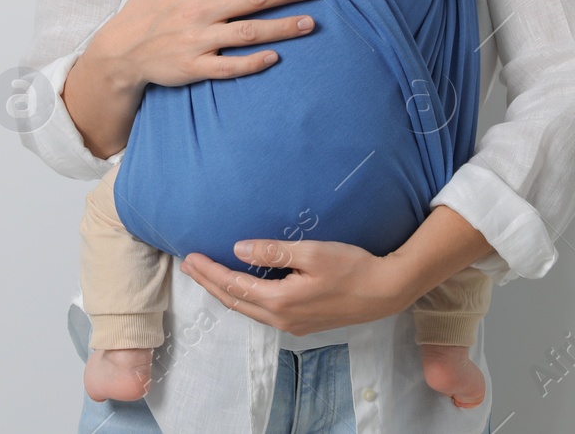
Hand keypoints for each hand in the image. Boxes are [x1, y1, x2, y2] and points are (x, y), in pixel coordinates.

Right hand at [85, 0, 327, 91]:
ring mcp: (199, 39)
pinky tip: (276, 57)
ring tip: (311, 22)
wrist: (119, 51)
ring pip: (250, 32)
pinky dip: (253, 62)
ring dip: (283, 27)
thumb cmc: (145, 8)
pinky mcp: (195, 66)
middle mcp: (201, 9)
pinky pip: (229, 65)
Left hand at [177, 238, 409, 336]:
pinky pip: (262, 313)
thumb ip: (273, 252)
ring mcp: (292, 325)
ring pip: (247, 310)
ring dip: (225, 292)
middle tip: (189, 266)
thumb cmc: (352, 268)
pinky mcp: (302, 324)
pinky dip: (244, 299)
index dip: (209, 272)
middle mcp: (281, 319)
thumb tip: (238, 250)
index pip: (233, 286)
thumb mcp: (312, 253)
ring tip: (208, 276)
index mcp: (280, 301)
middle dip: (209, 283)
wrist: (385, 292)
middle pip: (234, 302)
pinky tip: (242, 288)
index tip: (191, 258)